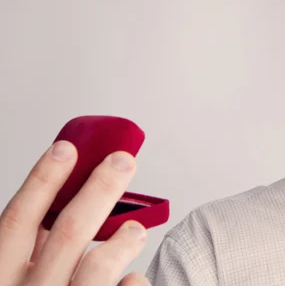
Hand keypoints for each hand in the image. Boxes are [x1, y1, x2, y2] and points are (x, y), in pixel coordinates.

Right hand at [0, 141, 149, 285]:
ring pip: (101, 264)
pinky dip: (133, 280)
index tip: (66, 148)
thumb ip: (32, 249)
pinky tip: (130, 277)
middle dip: (100, 189)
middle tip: (123, 161)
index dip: (42, 180)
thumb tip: (59, 198)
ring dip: (124, 239)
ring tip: (134, 231)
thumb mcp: (15, 278)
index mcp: (2, 277)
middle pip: (70, 231)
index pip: (18, 220)